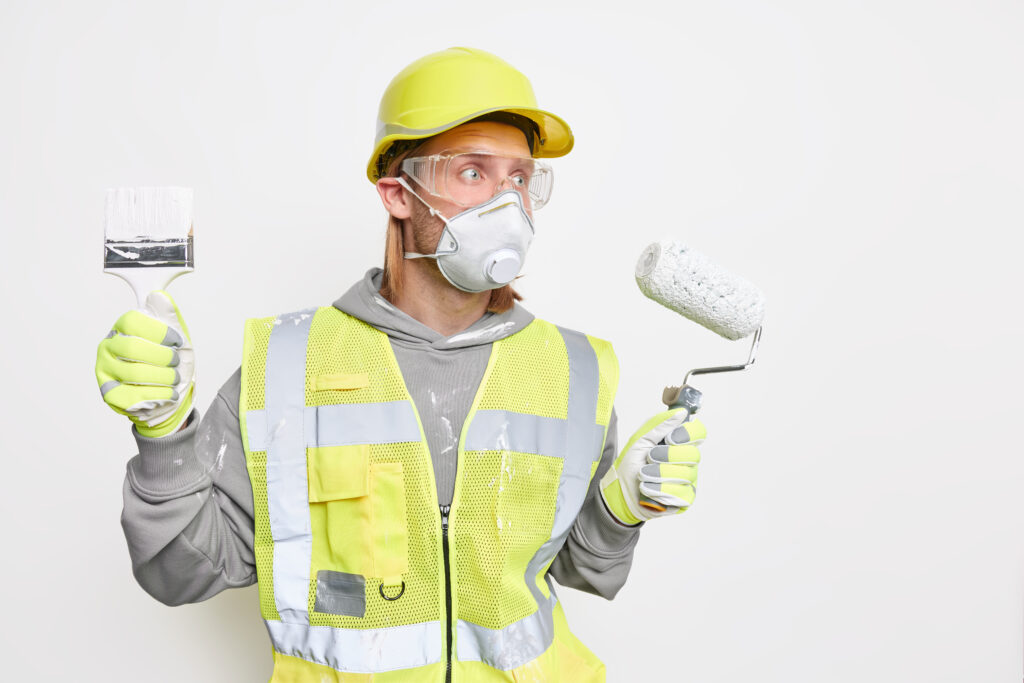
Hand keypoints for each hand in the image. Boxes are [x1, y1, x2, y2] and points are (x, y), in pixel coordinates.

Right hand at [95, 290, 194, 436]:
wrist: (169, 393)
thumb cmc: (169, 362)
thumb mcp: (175, 337)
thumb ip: (168, 316)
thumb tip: (158, 296)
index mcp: (121, 328)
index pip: (132, 321)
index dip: (159, 331)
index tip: (177, 341)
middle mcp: (108, 347)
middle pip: (133, 348)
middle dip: (163, 357)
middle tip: (177, 362)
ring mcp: (105, 371)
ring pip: (135, 373)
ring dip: (164, 378)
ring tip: (175, 379)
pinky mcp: (109, 394)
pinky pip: (134, 396)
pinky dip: (159, 395)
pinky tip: (170, 393)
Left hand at [599, 408, 705, 524]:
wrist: (619, 491)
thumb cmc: (630, 465)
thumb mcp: (640, 440)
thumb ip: (659, 425)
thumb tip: (681, 412)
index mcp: (679, 444)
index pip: (698, 433)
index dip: (687, 434)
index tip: (670, 439)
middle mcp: (687, 461)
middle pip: (693, 454)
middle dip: (666, 456)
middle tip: (649, 458)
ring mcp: (688, 481)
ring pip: (685, 474)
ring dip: (658, 474)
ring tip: (643, 475)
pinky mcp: (684, 499)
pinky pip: (680, 492)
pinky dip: (659, 490)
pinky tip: (648, 489)